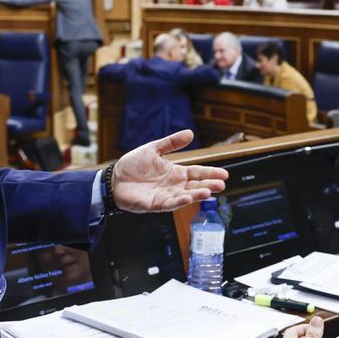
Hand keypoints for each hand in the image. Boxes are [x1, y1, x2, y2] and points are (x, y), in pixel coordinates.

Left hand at [112, 130, 227, 212]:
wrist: (114, 178)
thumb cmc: (133, 165)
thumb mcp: (153, 149)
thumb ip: (171, 143)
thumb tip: (190, 133)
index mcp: (175, 172)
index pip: (197, 173)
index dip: (210, 173)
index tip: (224, 174)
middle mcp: (174, 185)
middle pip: (195, 185)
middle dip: (209, 185)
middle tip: (222, 184)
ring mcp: (165, 195)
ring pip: (185, 196)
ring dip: (197, 194)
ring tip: (208, 192)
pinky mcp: (155, 204)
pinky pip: (169, 204)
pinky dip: (179, 202)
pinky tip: (188, 198)